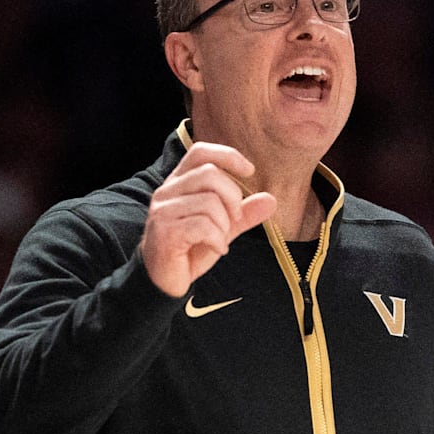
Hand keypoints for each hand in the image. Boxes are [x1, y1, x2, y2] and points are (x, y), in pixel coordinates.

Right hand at [138, 142, 276, 296]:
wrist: (165, 282)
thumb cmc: (191, 250)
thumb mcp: (222, 228)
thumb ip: (244, 213)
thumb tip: (271, 199)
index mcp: (178, 183)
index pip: (200, 152)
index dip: (228, 155)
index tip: (249, 171)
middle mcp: (166, 191)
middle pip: (210, 174)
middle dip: (233, 198)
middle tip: (235, 221)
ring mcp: (163, 211)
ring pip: (209, 202)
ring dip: (224, 225)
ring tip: (220, 240)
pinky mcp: (164, 232)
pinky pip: (203, 226)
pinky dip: (218, 239)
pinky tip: (218, 250)